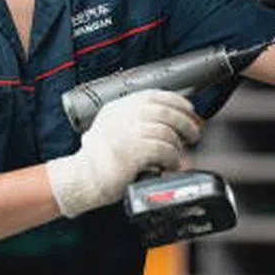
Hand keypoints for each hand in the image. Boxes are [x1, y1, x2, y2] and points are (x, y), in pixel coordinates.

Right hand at [45, 89, 200, 217]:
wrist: (81, 179)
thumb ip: (134, 123)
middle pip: (164, 111)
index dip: (176, 101)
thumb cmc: (100, 159)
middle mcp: (121, 116)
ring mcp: (125, 134)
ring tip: (177, 155)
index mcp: (117, 108)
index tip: (189, 109)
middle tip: (193, 134)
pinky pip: (163, 150)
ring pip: (166, 131)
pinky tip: (170, 165)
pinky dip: (172, 158)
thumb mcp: (112, 130)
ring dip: (178, 145)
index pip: (153, 95)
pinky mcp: (131, 153)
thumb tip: (170, 124)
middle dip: (185, 122)